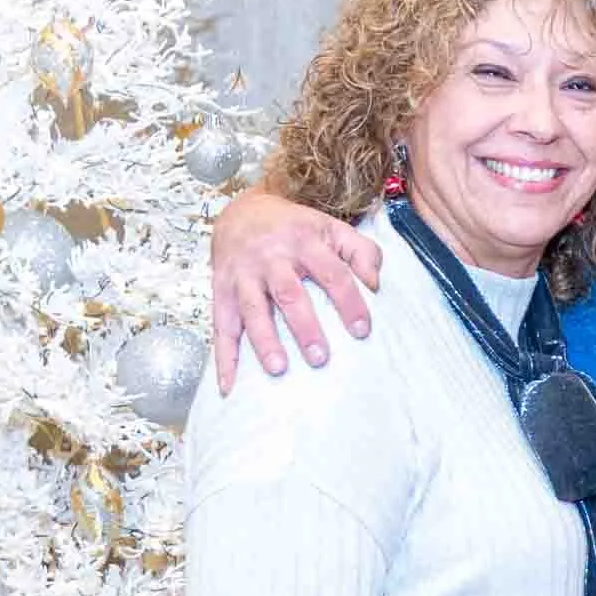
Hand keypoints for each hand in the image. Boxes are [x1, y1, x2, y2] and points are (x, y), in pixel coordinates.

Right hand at [211, 188, 383, 392]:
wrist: (241, 210)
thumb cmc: (295, 228)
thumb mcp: (331, 228)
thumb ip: (362, 251)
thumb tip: (375, 284)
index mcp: (304, 242)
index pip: (332, 273)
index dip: (348, 301)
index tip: (361, 331)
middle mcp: (272, 258)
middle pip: (289, 293)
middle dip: (304, 326)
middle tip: (320, 358)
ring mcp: (243, 275)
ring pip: (253, 309)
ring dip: (264, 341)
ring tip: (278, 369)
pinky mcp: (221, 290)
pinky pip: (221, 326)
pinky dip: (223, 358)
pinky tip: (228, 385)